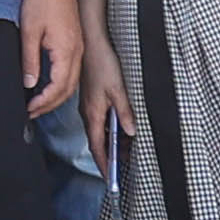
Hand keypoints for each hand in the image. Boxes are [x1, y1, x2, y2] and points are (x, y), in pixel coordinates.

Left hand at [18, 0, 82, 117]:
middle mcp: (77, 52)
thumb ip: (29, 60)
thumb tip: (29, 83)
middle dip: (50, 105)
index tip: (29, 110)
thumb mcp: (29, 31)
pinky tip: (47, 84)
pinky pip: (71, 71)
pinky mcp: (75, 42)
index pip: (58, 88)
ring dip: (56, 96)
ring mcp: (78, 47)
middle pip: (68, 89)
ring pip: (71, 82)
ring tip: (38, 103)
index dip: (44, 102)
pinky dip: (60, 83)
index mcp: (67, 51)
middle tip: (31, 113)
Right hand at [79, 15, 133, 162]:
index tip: (110, 177)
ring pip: (99, 130)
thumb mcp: (119, 90)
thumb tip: (130, 131)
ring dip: (111, 142)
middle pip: (97, 140)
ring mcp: (89, 104)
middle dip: (109, 155)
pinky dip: (109, 129)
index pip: (97, 146)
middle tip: (122, 168)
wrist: (91, 42)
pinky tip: (121, 128)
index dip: (103, 163)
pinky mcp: (92, 98)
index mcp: (92, 112)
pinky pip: (100, 120)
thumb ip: (125, 113)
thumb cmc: (103, 63)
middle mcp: (88, 111)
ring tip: (127, 150)